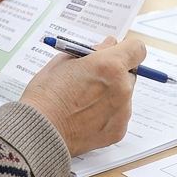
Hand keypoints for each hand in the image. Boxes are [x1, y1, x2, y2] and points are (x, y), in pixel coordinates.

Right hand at [20, 36, 145, 156]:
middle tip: (92, 80)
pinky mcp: (119, 130)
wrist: (39, 130)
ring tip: (84, 101)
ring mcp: (123, 111)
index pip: (137, 49)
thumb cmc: (47, 94)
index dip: (126, 49)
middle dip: (116, 73)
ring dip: (111, 94)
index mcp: (110, 65)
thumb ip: (92, 51)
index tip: (116, 53)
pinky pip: (119, 115)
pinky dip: (107, 114)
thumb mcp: (64, 61)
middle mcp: (122, 88)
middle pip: (130, 73)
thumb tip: (109, 45)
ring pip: (124, 95)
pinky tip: (86, 115)